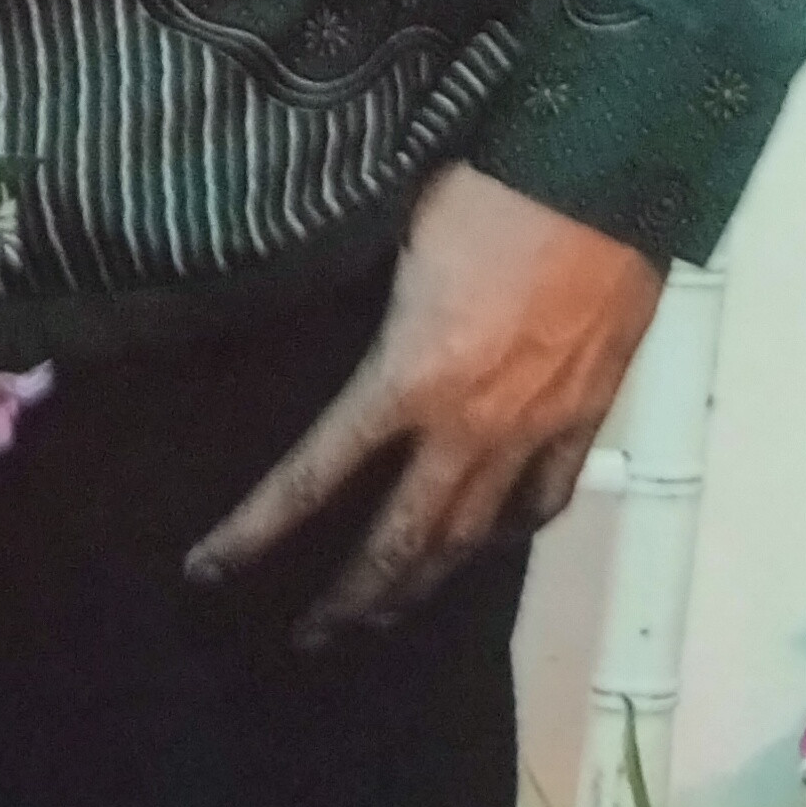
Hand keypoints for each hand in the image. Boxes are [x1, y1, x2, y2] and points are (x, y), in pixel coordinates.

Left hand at [184, 164, 663, 642]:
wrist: (599, 169)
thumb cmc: (483, 180)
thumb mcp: (389, 228)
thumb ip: (354, 288)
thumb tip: (312, 299)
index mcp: (408, 377)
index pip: (314, 476)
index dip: (255, 531)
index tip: (206, 571)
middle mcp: (470, 425)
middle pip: (402, 541)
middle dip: (350, 599)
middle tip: (309, 638)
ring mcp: (536, 429)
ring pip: (474, 538)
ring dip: (425, 583)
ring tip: (387, 614)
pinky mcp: (587, 415)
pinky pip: (545, 498)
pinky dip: (512, 529)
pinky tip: (489, 540)